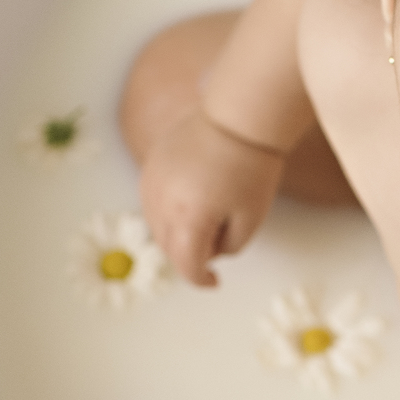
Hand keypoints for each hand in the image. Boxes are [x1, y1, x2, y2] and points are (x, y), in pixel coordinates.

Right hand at [139, 108, 284, 286]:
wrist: (238, 118)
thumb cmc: (251, 168)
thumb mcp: (251, 220)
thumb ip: (228, 247)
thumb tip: (209, 252)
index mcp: (188, 219)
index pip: (186, 265)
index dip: (201, 279)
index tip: (213, 281)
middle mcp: (161, 204)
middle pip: (169, 248)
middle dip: (191, 255)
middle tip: (217, 244)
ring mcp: (150, 183)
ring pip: (157, 227)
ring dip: (178, 234)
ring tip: (208, 217)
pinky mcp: (149, 167)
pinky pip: (152, 202)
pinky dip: (168, 211)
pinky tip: (192, 199)